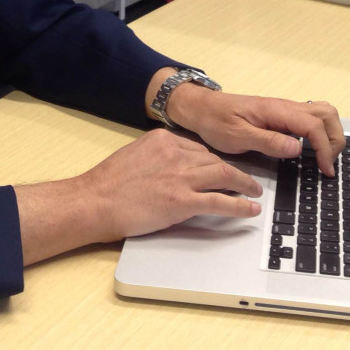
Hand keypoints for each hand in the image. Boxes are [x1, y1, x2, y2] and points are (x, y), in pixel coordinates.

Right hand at [14, 128, 262, 263]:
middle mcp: (176, 153)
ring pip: (224, 175)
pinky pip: (220, 201)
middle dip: (235, 170)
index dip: (214, 161)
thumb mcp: (134, 154)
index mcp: (163, 139)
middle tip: (248, 180)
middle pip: (215, 160)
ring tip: (255, 192)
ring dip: (245, 184)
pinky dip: (240, 205)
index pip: (198, 148)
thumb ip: (157, 156)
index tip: (224, 168)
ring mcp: (181, 177)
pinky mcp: (182, 201)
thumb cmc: (107, 183)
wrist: (95, 201)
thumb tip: (172, 166)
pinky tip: (250, 209)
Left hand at [166, 87, 344, 175]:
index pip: (314, 126)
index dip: (325, 149)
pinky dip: (320, 132)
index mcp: (276, 110)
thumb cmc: (215, 121)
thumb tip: (297, 149)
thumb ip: (268, 141)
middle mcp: (285, 106)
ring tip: (325, 157)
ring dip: (331, 133)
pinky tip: (314, 150)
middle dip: (335, 139)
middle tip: (329, 164)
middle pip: (327, 114)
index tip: (325, 170)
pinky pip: (310, 119)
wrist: (201, 108)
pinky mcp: (282, 115)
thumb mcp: (237, 136)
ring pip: (322, 113)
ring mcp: (285, 109)